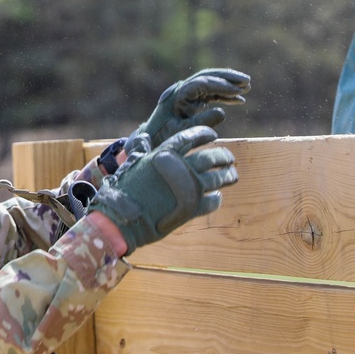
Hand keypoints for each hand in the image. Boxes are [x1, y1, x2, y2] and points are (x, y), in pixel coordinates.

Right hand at [89, 126, 237, 254]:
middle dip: (223, 156)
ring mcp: (188, 189)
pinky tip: (217, 198)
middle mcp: (181, 168)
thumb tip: (143, 137)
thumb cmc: (122, 190)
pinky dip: (216, 199)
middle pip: (210, 158)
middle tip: (230, 158)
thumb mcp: (131, 165)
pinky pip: (212, 202)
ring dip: (227, 176)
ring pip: (217, 178)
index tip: (213, 135)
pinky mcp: (191, 209)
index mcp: (165, 154)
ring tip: (233, 175)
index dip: (204, 134)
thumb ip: (142, 151)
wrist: (122, 219)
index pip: (190, 138)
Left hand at [126, 68, 249, 152]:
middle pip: (209, 76)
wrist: (152, 139)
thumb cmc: (164, 136)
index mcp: (179, 94)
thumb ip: (200, 123)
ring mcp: (188, 93)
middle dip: (229, 78)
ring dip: (229, 84)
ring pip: (211, 83)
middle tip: (247, 81)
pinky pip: (211, 93)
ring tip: (247, 87)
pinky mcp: (192, 100)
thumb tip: (222, 113)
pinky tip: (239, 101)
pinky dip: (225, 96)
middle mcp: (183, 89)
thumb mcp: (182, 132)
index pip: (204, 83)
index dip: (222, 86)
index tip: (238, 91)